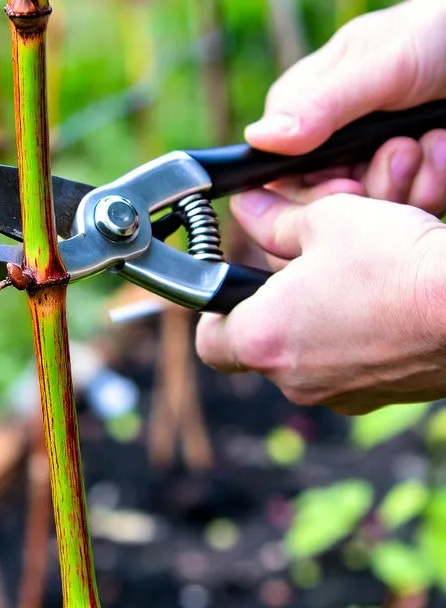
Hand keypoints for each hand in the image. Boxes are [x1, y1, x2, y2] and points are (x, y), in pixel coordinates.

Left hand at [196, 187, 445, 413]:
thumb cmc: (398, 262)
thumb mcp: (327, 220)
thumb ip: (275, 220)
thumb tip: (248, 210)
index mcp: (266, 339)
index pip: (210, 341)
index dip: (215, 310)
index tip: (230, 282)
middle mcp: (298, 381)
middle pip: (265, 341)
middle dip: (278, 301)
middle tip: (302, 262)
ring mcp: (345, 396)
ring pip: (312, 350)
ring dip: (322, 314)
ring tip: (352, 273)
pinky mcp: (386, 397)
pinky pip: (354, 361)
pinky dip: (359, 332)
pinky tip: (383, 298)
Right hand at [245, 0, 445, 213]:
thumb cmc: (426, 34)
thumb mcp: (374, 66)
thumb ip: (319, 105)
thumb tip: (259, 139)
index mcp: (304, 115)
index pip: (282, 178)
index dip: (313, 194)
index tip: (349, 183)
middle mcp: (334, 146)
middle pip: (333, 204)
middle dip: (374, 184)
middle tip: (403, 150)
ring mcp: (374, 161)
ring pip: (378, 209)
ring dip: (413, 180)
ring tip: (430, 140)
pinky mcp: (413, 175)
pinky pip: (416, 204)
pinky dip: (436, 180)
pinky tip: (443, 144)